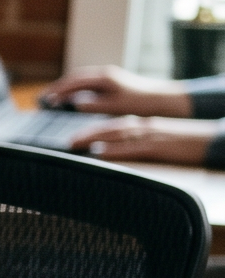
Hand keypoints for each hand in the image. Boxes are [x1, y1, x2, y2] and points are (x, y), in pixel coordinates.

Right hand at [39, 65, 195, 118]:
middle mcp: (105, 73)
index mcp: (104, 77)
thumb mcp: (116, 106)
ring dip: (67, 88)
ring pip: (81, 79)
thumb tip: (76, 103)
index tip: (47, 98)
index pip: (75, 82)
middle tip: (44, 97)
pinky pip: (88, 83)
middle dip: (59, 87)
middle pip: (75, 78)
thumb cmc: (141, 103)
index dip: (59, 90)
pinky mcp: (112, 82)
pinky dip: (77, 89)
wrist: (162, 98)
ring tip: (54, 97)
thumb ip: (95, 104)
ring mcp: (109, 76)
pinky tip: (73, 97)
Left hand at [67, 115, 221, 166]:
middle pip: (111, 127)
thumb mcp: (160, 140)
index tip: (74, 136)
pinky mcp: (160, 147)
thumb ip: (139, 143)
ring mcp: (152, 135)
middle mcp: (146, 126)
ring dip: (93, 138)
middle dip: (87, 133)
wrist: (212, 139)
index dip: (93, 129)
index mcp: (146, 125)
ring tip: (74, 143)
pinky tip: (100, 153)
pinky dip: (114, 149)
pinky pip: (132, 148)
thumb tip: (113, 152)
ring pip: (118, 134)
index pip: (115, 124)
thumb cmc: (186, 143)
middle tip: (67, 141)